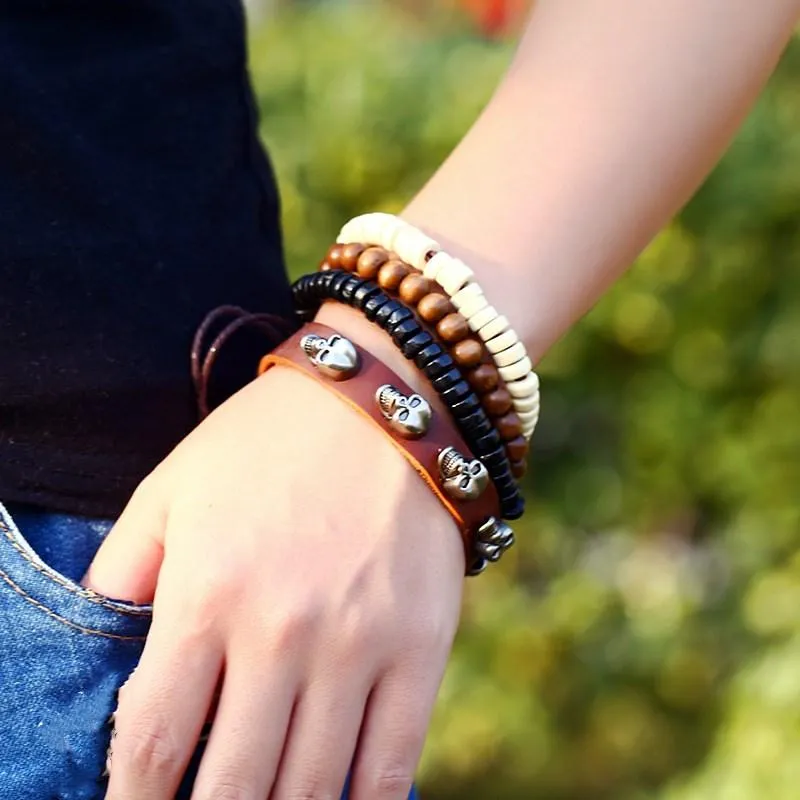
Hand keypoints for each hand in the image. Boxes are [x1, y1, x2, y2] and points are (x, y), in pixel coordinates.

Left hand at [84, 345, 464, 798]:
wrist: (386, 402)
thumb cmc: (272, 440)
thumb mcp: (177, 481)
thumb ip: (127, 559)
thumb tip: (107, 625)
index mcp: (208, 592)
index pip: (152, 739)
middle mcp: (282, 632)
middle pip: (232, 784)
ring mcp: (359, 645)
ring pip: (312, 786)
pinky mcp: (421, 646)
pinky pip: (392, 761)